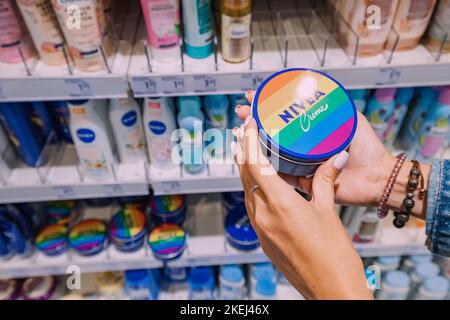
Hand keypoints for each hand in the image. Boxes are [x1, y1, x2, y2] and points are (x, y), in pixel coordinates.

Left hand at [231, 117, 372, 299]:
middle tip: (244, 132)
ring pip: (246, 191)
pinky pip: (252, 206)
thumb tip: (333, 158)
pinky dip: (253, 189)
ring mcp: (260, 228)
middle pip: (245, 175)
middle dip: (242, 151)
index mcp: (280, 204)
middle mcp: (263, 215)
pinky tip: (261, 184)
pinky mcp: (262, 239)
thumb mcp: (328, 212)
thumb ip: (325, 181)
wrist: (330, 289)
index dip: (248, 141)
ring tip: (250, 152)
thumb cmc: (333, 254)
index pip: (255, 164)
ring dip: (246, 170)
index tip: (247, 125)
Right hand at [235, 91, 395, 207]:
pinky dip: (267, 169)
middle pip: (275, 133)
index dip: (269, 105)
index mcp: (314, 132)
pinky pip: (283, 176)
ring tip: (242, 130)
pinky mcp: (304, 182)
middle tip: (241, 112)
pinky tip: (253, 157)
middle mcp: (306, 147)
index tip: (253, 96)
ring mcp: (303, 165)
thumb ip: (339, 107)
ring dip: (256, 143)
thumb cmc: (368, 150)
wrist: (377, 179)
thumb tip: (318, 88)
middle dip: (256, 121)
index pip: (287, 116)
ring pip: (273, 153)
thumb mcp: (353, 121)